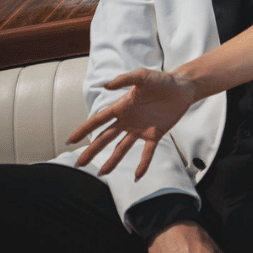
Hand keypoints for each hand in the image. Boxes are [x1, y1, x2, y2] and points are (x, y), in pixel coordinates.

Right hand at [68, 68, 196, 177]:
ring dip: (112, 160)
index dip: (84, 129)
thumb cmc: (162, 80)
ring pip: (122, 148)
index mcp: (122, 107)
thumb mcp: (142, 76)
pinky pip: (147, 152)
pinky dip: (143, 164)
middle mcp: (128, 120)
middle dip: (92, 150)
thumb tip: (105, 85)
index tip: (70, 140)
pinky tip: (137, 176)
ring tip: (102, 173)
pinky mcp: (155, 134)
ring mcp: (140, 129)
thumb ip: (124, 79)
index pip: (99, 120)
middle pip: (106, 138)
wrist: (183, 87)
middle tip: (80, 163)